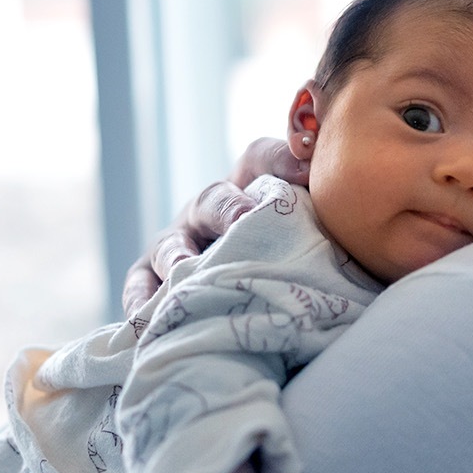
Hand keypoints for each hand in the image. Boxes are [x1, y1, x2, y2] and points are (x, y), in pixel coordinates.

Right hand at [120, 139, 310, 315]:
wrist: (255, 297)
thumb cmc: (290, 255)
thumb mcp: (310, 226)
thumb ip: (325, 203)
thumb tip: (331, 173)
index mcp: (249, 188)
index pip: (261, 159)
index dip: (281, 157)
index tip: (305, 160)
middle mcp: (209, 211)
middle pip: (214, 198)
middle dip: (229, 209)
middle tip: (245, 219)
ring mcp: (178, 243)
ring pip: (171, 243)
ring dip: (177, 254)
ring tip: (182, 268)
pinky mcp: (152, 277)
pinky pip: (140, 285)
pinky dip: (141, 299)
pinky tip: (146, 315)